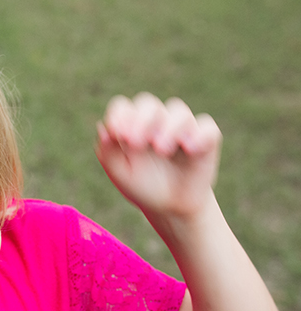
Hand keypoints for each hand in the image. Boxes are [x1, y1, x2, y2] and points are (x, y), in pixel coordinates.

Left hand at [95, 92, 221, 219]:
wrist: (171, 207)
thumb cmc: (142, 186)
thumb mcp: (120, 172)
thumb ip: (108, 151)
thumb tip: (103, 126)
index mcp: (132, 125)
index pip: (123, 107)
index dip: (120, 115)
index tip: (120, 135)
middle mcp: (157, 121)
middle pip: (148, 103)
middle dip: (142, 120)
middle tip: (136, 143)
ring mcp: (182, 127)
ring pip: (178, 111)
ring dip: (169, 127)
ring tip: (162, 150)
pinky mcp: (205, 138)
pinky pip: (207, 127)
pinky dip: (199, 135)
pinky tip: (190, 149)